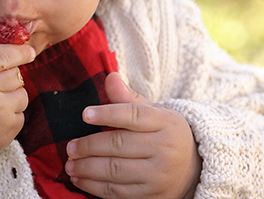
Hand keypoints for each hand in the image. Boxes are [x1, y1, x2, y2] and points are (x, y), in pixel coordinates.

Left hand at [65, 73, 201, 198]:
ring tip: (70, 164)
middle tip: (70, 146)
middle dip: (90, 146)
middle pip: (120, 145)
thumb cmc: (165, 133)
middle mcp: (164, 148)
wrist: (192, 168)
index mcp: (164, 122)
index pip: (133, 115)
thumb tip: (110, 77)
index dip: (108, 114)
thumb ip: (128, 98)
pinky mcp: (151, 195)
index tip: (85, 114)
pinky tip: (80, 179)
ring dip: (88, 168)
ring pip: (116, 171)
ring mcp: (158, 174)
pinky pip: (118, 192)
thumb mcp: (154, 112)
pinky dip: (95, 187)